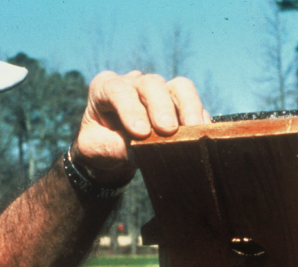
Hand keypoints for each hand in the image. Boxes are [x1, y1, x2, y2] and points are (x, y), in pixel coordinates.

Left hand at [74, 71, 209, 183]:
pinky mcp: (178, 103)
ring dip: (188, 106)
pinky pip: (194, 105)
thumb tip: (141, 153)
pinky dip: (199, 118)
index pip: (118, 90)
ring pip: (179, 87)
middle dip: (160, 107)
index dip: (130, 109)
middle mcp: (133, 83)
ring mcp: (158, 90)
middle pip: (151, 84)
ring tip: (191, 128)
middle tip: (167, 130)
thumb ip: (114, 148)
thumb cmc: (99, 144)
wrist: (111, 150)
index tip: (140, 133)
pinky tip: (200, 134)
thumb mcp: (96, 149)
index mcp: (105, 88)